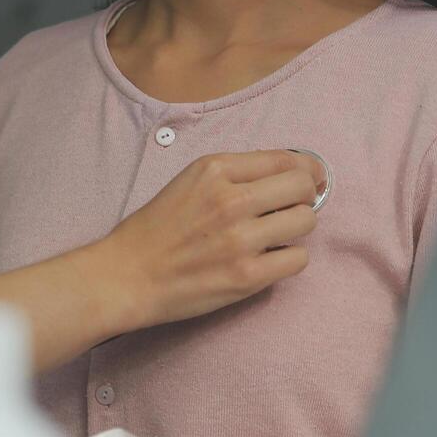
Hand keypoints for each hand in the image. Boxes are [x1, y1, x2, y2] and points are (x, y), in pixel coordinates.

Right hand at [91, 150, 324, 328]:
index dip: (306, 170)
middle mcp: (231, 200)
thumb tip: (285, 176)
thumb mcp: (189, 181)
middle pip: (302, 187)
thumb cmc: (154, 231)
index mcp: (215, 170)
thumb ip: (233, 175)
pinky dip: (289, 258)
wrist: (126, 276)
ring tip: (276, 236)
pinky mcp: (246, 276)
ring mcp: (240, 239)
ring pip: (306, 221)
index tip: (310, 180)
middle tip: (292, 209)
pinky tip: (269, 260)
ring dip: (297, 229)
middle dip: (306, 197)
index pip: (285, 159)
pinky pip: (298, 259)